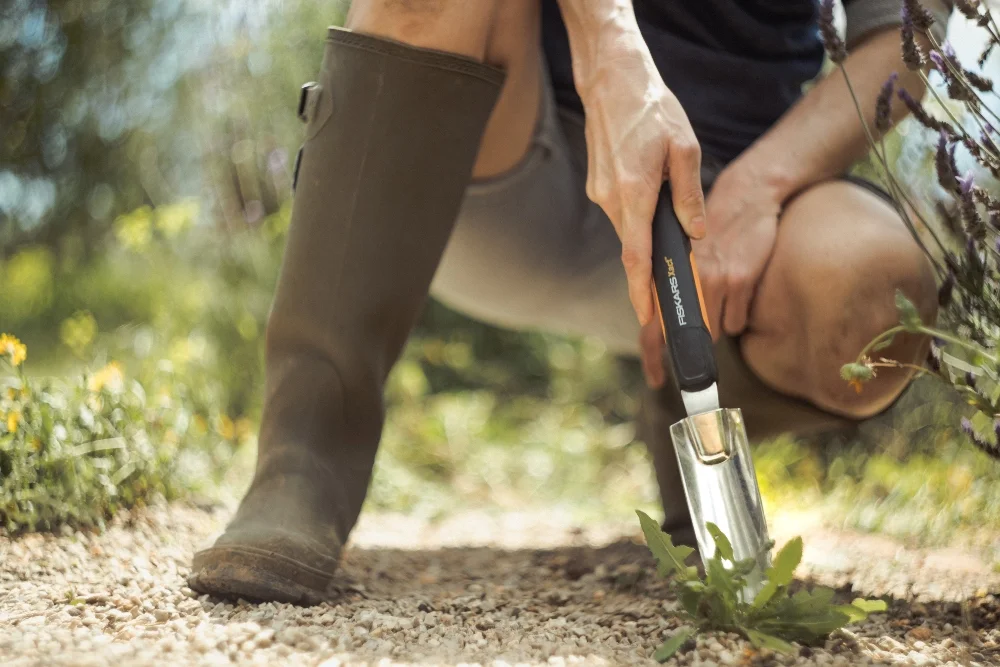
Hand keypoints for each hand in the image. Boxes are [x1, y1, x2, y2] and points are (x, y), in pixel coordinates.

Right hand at [577, 35, 705, 325]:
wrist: (611, 78)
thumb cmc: (651, 108)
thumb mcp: (683, 147)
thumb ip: (689, 195)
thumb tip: (695, 233)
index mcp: (633, 192)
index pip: (636, 256)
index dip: (641, 291)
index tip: (647, 317)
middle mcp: (610, 198)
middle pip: (633, 247)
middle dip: (650, 270)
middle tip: (673, 288)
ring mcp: (600, 192)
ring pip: (628, 229)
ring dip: (647, 235)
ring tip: (670, 222)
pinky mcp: (598, 185)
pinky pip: (621, 211)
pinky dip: (638, 216)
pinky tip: (653, 196)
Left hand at [639, 158, 783, 387]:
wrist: (747, 196)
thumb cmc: (713, 228)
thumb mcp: (686, 257)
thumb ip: (675, 286)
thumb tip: (664, 322)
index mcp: (670, 276)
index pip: (655, 325)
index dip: (654, 355)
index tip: (657, 379)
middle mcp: (688, 281)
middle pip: (689, 337)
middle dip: (694, 347)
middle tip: (699, 357)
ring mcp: (714, 281)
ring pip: (716, 331)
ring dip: (718, 324)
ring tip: (724, 298)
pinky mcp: (740, 280)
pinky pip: (737, 321)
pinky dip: (738, 315)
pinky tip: (739, 292)